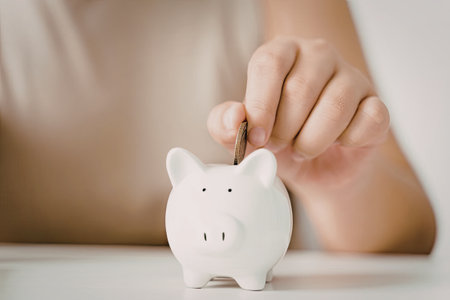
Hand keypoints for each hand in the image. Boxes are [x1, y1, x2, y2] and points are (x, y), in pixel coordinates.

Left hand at [208, 37, 388, 190]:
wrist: (317, 169)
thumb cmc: (279, 143)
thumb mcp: (245, 137)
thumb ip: (225, 125)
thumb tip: (234, 118)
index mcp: (282, 53)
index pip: (269, 64)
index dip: (261, 105)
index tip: (257, 137)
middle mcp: (318, 56)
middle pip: (300, 89)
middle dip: (284, 131)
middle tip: (280, 145)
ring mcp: (352, 77)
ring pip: (334, 108)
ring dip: (312, 142)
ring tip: (303, 148)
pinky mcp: (377, 103)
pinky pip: (368, 121)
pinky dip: (347, 143)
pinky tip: (338, 143)